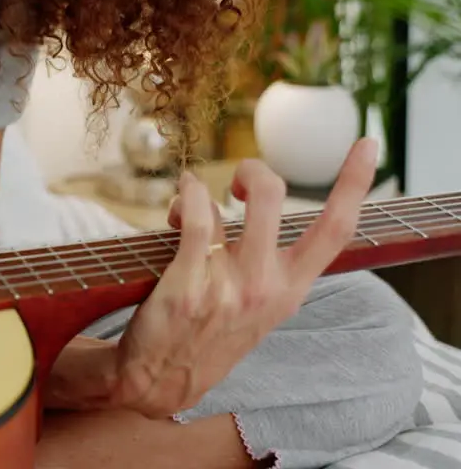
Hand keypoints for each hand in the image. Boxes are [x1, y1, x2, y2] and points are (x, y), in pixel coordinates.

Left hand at [103, 138, 378, 417]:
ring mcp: (228, 285)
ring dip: (203, 187)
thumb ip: (265, 262)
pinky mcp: (187, 284)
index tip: (367, 146)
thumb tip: (239, 204)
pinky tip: (180, 199)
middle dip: (254, 169)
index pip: (337, 231)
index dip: (353, 184)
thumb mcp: (257, 306)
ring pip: (231, 202)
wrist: (159, 379)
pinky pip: (195, 217)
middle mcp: (265, 286)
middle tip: (234, 180)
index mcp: (290, 289)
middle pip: (276, 197)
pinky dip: (186, 195)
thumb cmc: (206, 333)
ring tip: (188, 204)